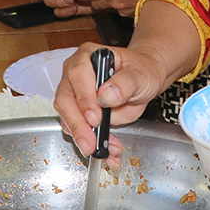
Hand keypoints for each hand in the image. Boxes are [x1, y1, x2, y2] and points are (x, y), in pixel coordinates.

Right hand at [55, 42, 175, 165]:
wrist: (144, 80)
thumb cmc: (141, 71)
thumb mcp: (140, 75)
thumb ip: (125, 83)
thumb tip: (106, 95)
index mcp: (88, 57)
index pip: (78, 76)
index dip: (84, 99)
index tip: (95, 118)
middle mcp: (75, 73)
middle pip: (66, 100)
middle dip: (78, 125)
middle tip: (91, 143)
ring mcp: (74, 93)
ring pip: (68, 118)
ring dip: (85, 138)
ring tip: (107, 150)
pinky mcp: (78, 112)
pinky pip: (78, 129)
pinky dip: (92, 143)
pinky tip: (106, 152)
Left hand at [70, 0, 162, 16]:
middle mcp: (115, 1)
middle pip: (94, 4)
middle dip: (86, 0)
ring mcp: (123, 9)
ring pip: (106, 9)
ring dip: (100, 4)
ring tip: (96, 0)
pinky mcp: (132, 13)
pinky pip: (119, 11)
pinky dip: (115, 6)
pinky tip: (118, 1)